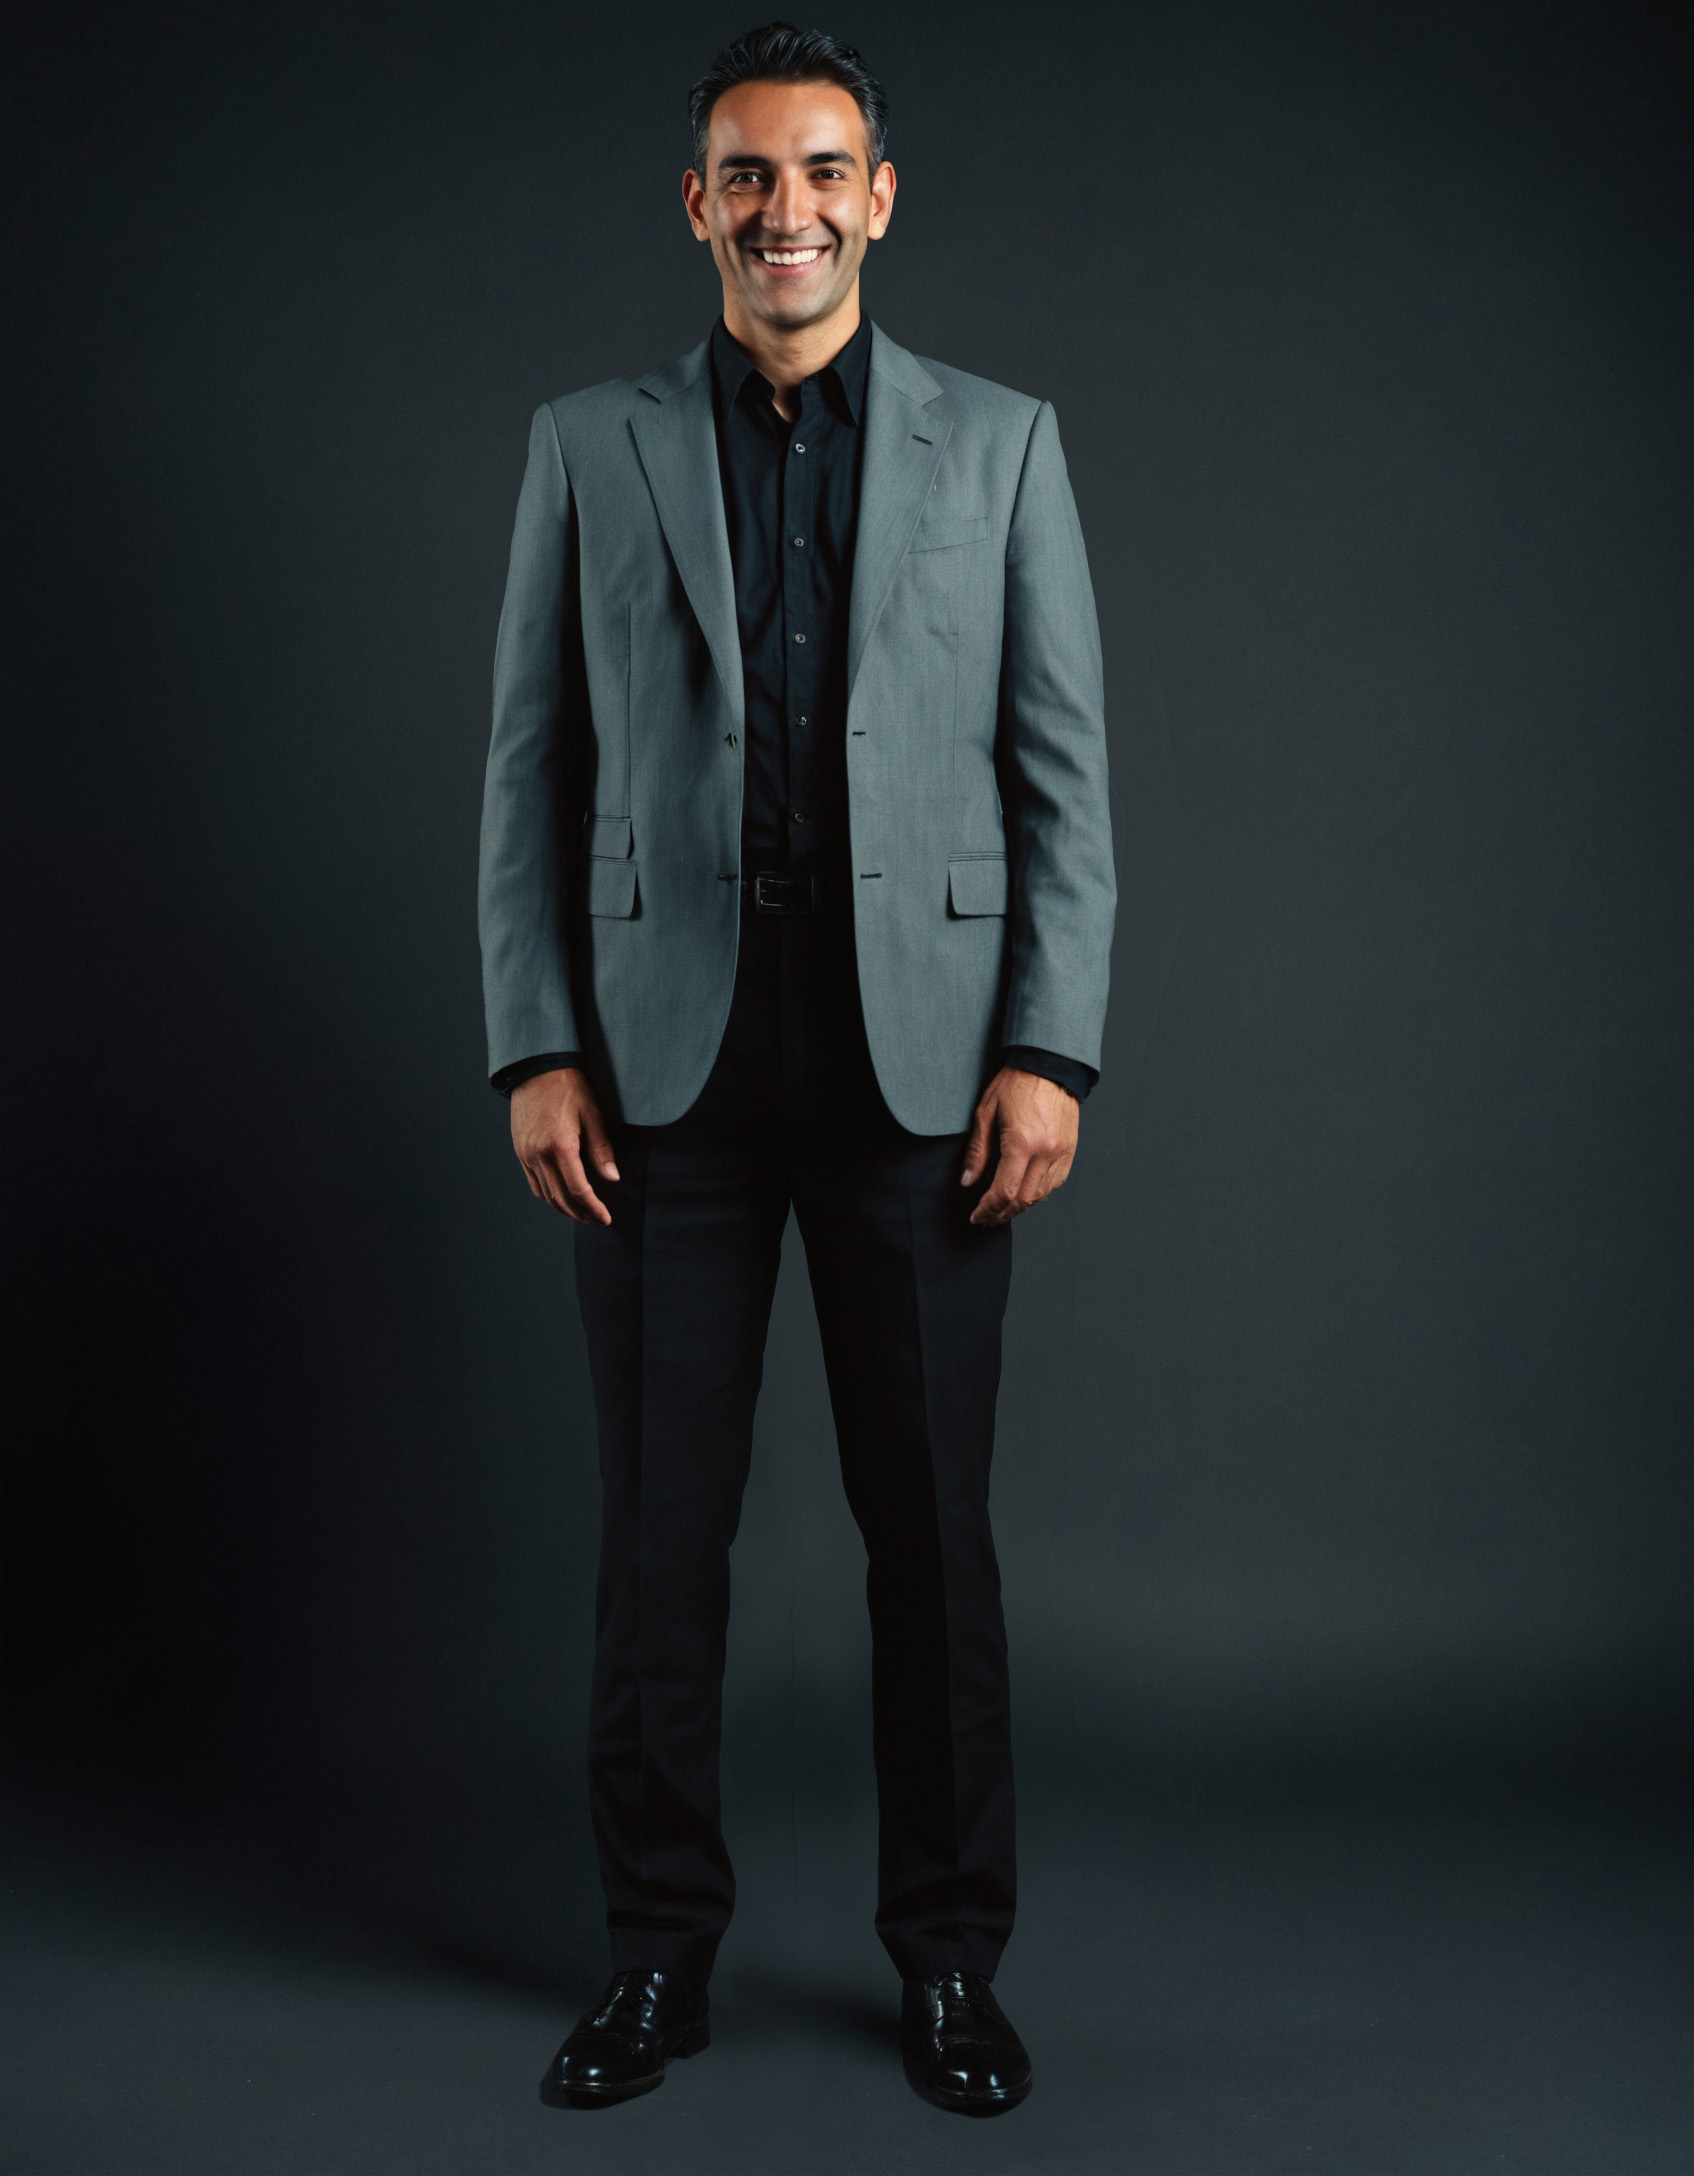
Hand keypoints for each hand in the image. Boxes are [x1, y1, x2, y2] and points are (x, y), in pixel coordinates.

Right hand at [510, 1068, 618, 1224]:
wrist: (536, 1069)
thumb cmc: (569, 1087)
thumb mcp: (592, 1114)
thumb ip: (602, 1150)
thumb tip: (612, 1178)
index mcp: (561, 1147)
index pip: (579, 1191)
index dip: (594, 1209)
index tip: (606, 1218)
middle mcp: (540, 1155)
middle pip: (561, 1198)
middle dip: (580, 1214)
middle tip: (596, 1220)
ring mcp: (526, 1154)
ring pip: (545, 1194)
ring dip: (564, 1208)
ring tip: (581, 1213)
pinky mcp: (520, 1151)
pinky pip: (533, 1183)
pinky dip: (548, 1195)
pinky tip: (561, 1197)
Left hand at [961, 1066, 1079, 1227]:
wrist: (1049, 1065)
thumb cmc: (1016, 1084)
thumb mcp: (985, 1113)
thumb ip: (977, 1152)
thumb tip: (967, 1181)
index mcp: (1022, 1142)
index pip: (1004, 1191)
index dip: (988, 1209)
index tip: (976, 1216)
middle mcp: (1045, 1151)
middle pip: (1023, 1199)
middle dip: (1002, 1214)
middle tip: (986, 1219)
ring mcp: (1061, 1152)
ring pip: (1040, 1195)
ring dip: (1019, 1207)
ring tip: (1002, 1210)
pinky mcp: (1070, 1150)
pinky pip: (1054, 1183)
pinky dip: (1038, 1194)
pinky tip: (1024, 1194)